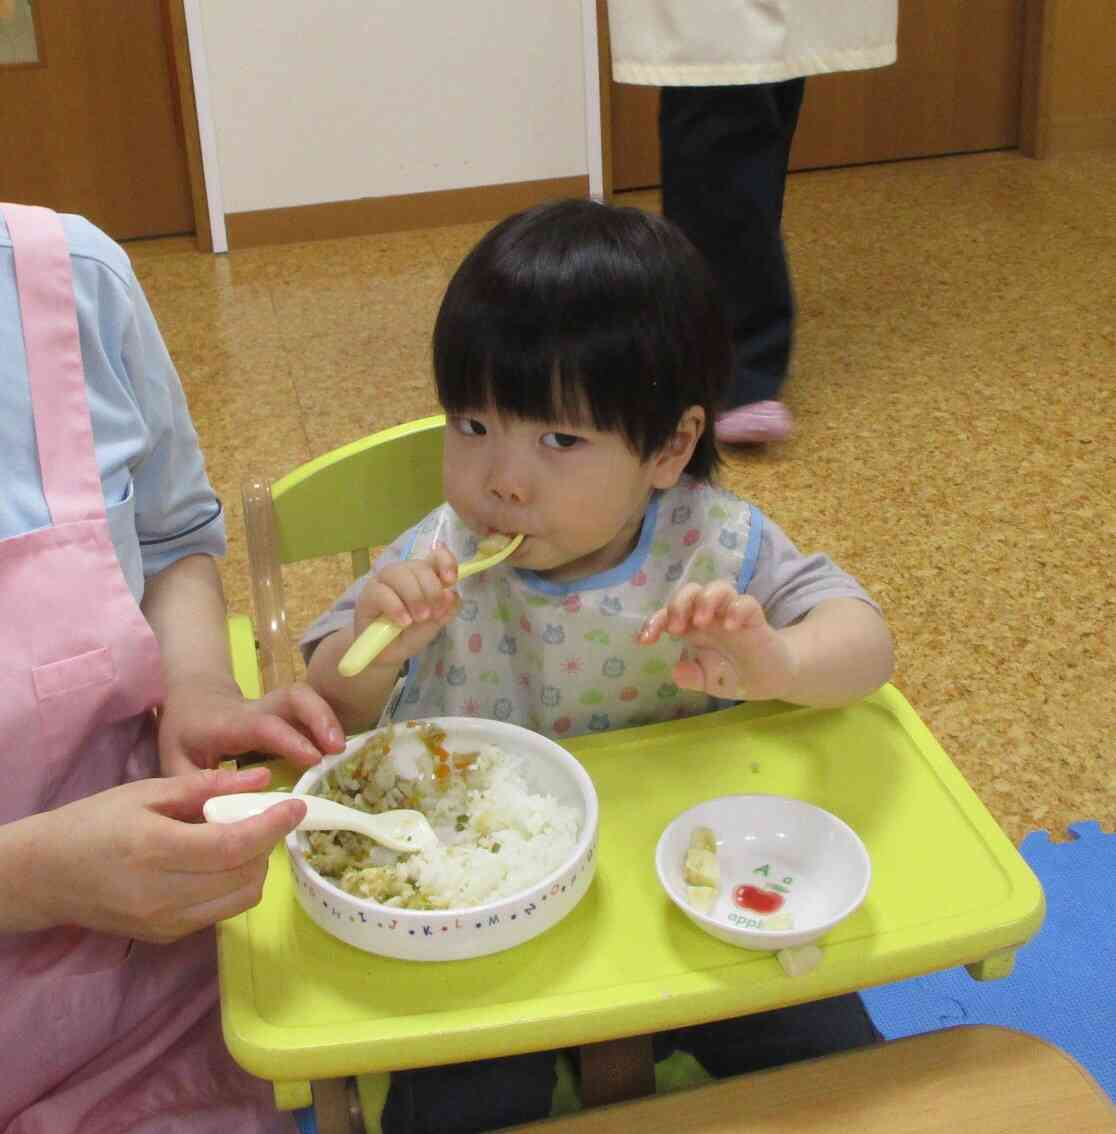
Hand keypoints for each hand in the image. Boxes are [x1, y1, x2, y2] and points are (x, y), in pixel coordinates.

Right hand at [26, 767, 304, 941]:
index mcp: (156, 850)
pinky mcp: (167, 937)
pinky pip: (220, 912)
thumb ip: (208, 785)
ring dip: (255, 868)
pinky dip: (233, 886)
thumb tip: (262, 779)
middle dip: (267, 845)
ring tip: (242, 840)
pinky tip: (219, 863)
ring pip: (241, 900)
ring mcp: (166, 923)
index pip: (235, 845)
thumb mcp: (147, 791)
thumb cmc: (93, 822)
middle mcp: (164, 895)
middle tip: (263, 819)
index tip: (297, 806)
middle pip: (246, 876)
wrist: (44, 875)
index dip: (273, 826)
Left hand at [158, 678, 345, 776]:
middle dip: (318, 717)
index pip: (262, 725)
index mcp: (228, 724)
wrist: (193, 696)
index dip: (289, 739)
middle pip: (292, 697)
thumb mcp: (175, 763)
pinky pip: (308, 711)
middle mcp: (255, 709)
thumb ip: (195, 788)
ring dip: (327, 719)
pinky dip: (326, 725)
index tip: (313, 759)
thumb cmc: (184, 734)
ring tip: (342, 750)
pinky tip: (336, 749)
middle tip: (337, 749)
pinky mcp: (285, 711)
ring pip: (304, 699)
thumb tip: (219, 818)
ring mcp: (273, 706)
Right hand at [352, 546, 460, 667]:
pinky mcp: (367, 595)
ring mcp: (383, 582)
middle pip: (419, 566)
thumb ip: (446, 609)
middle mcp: (403, 573)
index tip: (450, 581)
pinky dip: (396, 607)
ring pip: (400, 574)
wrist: (387, 655)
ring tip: (419, 618)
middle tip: (433, 614)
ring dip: (414, 597)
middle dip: (432, 590)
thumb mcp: (434, 624)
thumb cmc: (411, 634)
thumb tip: (451, 594)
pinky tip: (403, 622)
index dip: (446, 562)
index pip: (436, 556)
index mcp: (423, 575)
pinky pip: (381, 593)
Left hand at [639, 581, 797, 701]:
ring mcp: (733, 614)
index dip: (654, 622)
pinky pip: (747, 603)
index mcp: (694, 629)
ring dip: (705, 600)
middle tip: (677, 629)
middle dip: (678, 604)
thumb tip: (676, 671)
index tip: (646, 640)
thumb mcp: (710, 681)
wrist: (771, 679)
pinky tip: (731, 627)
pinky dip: (737, 609)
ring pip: (718, 587)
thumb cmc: (735, 674)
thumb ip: (693, 677)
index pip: (669, 614)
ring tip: (701, 622)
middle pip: (690, 591)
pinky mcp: (755, 619)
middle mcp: (712, 616)